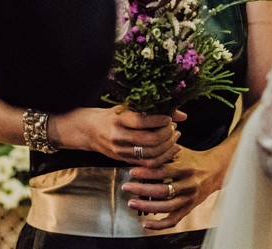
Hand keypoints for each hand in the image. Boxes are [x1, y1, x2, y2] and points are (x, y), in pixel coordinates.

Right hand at [49, 107, 184, 167]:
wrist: (89, 131)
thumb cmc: (111, 116)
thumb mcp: (127, 107)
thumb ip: (152, 110)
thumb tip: (181, 115)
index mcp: (118, 120)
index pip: (142, 121)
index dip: (160, 120)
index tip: (169, 118)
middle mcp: (119, 136)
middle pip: (149, 140)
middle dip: (166, 135)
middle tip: (174, 128)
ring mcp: (121, 151)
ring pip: (150, 154)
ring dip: (167, 147)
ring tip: (175, 137)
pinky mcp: (124, 160)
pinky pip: (148, 164)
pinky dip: (163, 158)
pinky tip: (171, 150)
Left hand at [122, 145, 225, 229]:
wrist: (215, 171)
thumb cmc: (193, 158)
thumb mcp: (181, 151)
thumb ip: (164, 150)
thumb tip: (143, 149)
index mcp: (186, 169)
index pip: (164, 172)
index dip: (147, 172)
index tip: (132, 171)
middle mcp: (188, 185)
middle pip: (163, 191)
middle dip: (142, 190)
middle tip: (126, 187)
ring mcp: (189, 199)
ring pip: (167, 207)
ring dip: (147, 206)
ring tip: (131, 202)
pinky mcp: (188, 209)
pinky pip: (173, 220)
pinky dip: (159, 225)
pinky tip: (145, 224)